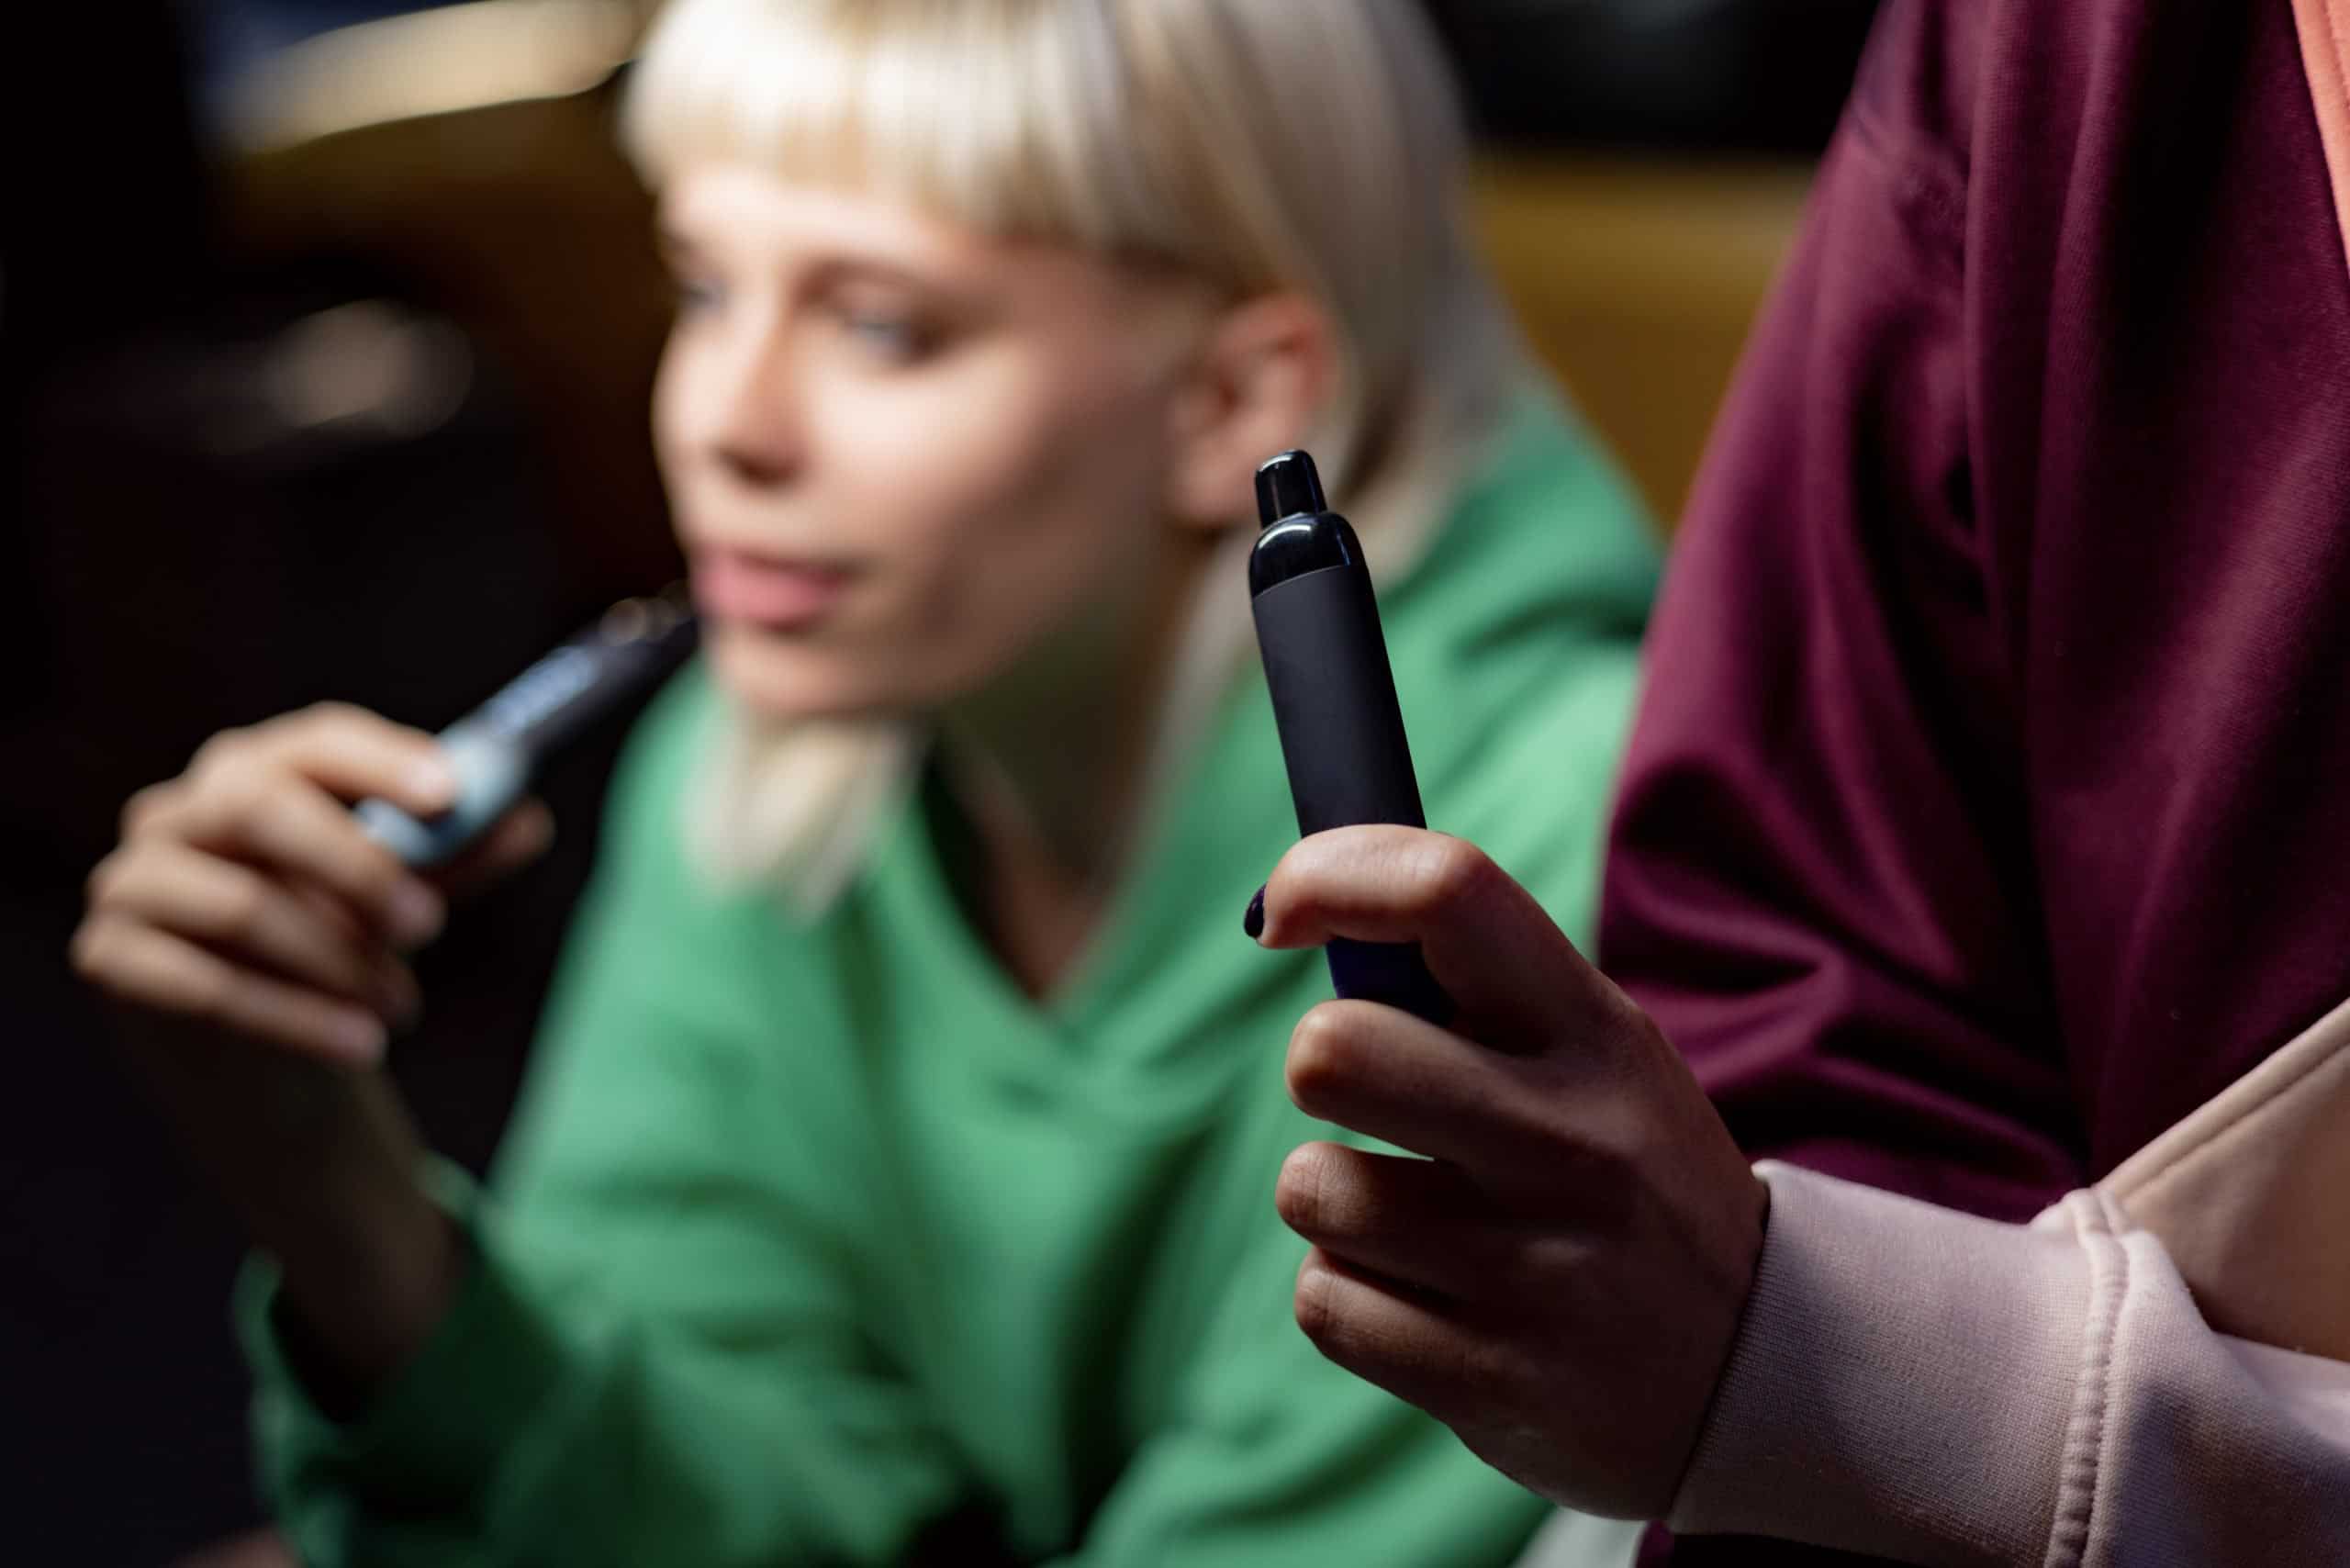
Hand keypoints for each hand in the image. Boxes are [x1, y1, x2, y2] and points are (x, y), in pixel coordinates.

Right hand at [71, 701, 552, 1393]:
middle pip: (258, 807)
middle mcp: (179, 810)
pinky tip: (361, 1046)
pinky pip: (208, 987)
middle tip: (432, 926)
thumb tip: (527, 819)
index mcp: (254, 771)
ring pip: (243, 907)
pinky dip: (298, 1020)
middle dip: (357, 867)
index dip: (381, 761)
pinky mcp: (110, 957)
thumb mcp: (403, 894)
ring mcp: (133, 881)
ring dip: (340, 963)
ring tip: (404, 1007)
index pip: (314, 742)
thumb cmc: (334, 940)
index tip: (449, 793)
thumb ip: (458, 855)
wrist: (257, 1049)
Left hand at [1256, 826, 1766, 1519]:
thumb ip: (1473, 986)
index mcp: (1597, 1036)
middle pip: (1333, 1050)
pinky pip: (1325, 1301)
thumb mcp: (1596, 1058)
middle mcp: (1572, 1142)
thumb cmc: (1627, 1178)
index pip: (1448, 892)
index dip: (1331, 876)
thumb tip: (1296, 904)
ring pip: (1312, 1188)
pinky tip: (1436, 1303)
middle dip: (1322, 1068)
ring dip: (1339, 1202)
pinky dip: (1355, 1299)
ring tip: (1427, 1224)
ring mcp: (1533, 1269)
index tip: (1283, 914)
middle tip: (1378, 1102)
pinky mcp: (1491, 1377)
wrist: (1755, 1377)